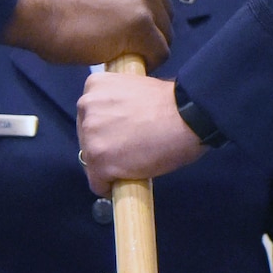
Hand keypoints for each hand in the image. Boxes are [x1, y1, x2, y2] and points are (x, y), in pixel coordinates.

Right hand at [2, 0, 171, 68]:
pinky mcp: (141, 23)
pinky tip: (127, 59)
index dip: (149, 3)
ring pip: (165, 31)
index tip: (131, 17)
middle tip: (123, 36)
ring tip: (121, 48)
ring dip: (147, 44)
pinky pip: (160, 50)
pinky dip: (147, 60)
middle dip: (149, 25)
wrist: (36, 9)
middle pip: (166, 7)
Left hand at [76, 72, 204, 194]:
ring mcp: (90, 136)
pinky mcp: (99, 162)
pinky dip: (110, 186)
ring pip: (91, 161)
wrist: (186, 118)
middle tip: (129, 149)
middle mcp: (86, 108)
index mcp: (94, 86)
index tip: (121, 133)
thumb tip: (116, 124)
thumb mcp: (134, 89)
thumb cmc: (169, 102)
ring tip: (132, 164)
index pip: (90, 114)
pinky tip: (126, 181)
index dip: (106, 127)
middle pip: (86, 136)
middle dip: (104, 145)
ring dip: (108, 165)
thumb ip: (118, 104)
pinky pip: (97, 183)